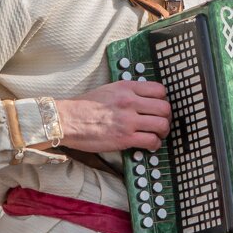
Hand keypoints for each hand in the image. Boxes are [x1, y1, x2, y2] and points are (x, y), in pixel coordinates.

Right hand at [55, 81, 170, 151]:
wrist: (66, 120)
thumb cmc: (84, 106)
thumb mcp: (109, 90)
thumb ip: (128, 92)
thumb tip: (145, 99)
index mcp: (126, 88)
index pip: (160, 90)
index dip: (163, 100)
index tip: (159, 107)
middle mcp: (130, 102)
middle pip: (165, 108)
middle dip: (166, 117)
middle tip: (161, 123)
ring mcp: (128, 120)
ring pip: (162, 124)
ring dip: (163, 131)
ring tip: (157, 135)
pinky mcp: (125, 138)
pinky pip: (152, 140)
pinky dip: (155, 144)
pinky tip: (150, 145)